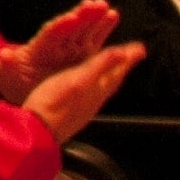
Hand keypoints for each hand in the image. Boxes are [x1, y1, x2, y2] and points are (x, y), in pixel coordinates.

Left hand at [0, 0, 119, 99]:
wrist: (24, 90)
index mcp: (39, 48)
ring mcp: (70, 48)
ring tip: (105, 7)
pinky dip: (103, 28)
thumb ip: (7, 65)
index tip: (71, 19)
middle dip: (81, 16)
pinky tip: (112, 15)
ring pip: (83, 30)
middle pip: (69, 28)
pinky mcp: (82, 55)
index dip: (60, 27)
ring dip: (95, 18)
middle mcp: (56, 44)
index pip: (50, 35)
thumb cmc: (15, 81)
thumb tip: (5, 55)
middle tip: (94, 5)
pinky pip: (94, 40)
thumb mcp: (7, 75)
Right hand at [19, 41, 146, 144]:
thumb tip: (122, 53)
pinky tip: (88, 87)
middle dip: (122, 66)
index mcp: (97, 88)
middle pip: (114, 80)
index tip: (140, 48)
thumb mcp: (78, 79)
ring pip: (104, 88)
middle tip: (131, 56)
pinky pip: (92, 95)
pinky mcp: (73, 112)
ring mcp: (85, 107)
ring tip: (114, 69)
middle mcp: (94, 99)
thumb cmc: (54, 104)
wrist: (38, 132)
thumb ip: (100, 66)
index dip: (128, 58)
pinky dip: (95, 85)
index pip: (118, 70)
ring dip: (110, 76)